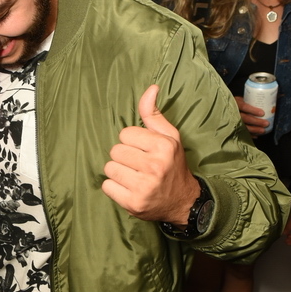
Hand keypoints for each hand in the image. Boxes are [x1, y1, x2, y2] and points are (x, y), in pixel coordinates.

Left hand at [102, 84, 199, 223]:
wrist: (183, 202)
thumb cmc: (172, 165)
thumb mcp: (169, 137)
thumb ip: (154, 114)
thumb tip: (151, 88)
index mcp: (164, 146)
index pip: (125, 134)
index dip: (132, 141)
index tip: (144, 150)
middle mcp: (155, 166)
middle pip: (115, 151)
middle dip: (124, 157)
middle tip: (138, 165)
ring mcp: (143, 186)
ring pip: (109, 168)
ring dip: (118, 172)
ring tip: (134, 177)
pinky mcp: (133, 203)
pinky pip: (107, 186)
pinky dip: (114, 188)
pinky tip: (129, 188)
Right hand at [233, 96, 268, 135]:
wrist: (222, 109)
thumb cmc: (233, 103)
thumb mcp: (238, 99)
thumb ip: (247, 101)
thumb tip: (262, 104)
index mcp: (234, 103)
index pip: (243, 106)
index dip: (253, 110)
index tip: (262, 113)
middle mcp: (232, 112)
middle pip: (245, 118)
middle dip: (256, 121)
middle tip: (266, 123)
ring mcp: (231, 121)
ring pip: (243, 126)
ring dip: (254, 129)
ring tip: (263, 131)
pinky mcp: (232, 128)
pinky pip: (241, 133)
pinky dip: (249, 135)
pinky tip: (256, 135)